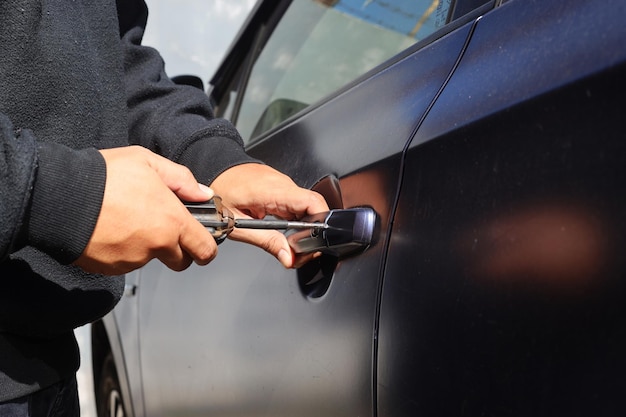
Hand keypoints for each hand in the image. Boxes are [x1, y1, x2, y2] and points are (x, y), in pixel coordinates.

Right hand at [74, 146, 217, 274]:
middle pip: (181, 262)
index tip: (204, 245)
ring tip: (128, 219)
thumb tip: (202, 193)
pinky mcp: (111, 268)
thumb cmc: (103, 177)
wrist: (60, 196)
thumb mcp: (147, 162)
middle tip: (163, 229)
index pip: (205, 250)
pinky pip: (126, 263)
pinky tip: (113, 229)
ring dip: (147, 247)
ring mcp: (133, 260)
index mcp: (172, 222)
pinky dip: (124, 251)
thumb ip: (181, 179)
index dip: (207, 248)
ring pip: (151, 259)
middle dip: (178, 250)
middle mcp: (156, 246)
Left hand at [210, 163, 328, 267]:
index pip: (313, 202)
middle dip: (313, 233)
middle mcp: (284, 184)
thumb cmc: (221, 191)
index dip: (322, 223)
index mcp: (274, 191)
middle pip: (315, 209)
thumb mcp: (238, 225)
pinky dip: (298, 221)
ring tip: (291, 244)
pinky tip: (286, 231)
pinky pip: (299, 205)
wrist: (214, 168)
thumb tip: (290, 257)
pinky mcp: (283, 188)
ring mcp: (285, 185)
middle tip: (299, 252)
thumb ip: (267, 242)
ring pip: (308, 209)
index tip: (313, 243)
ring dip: (305, 228)